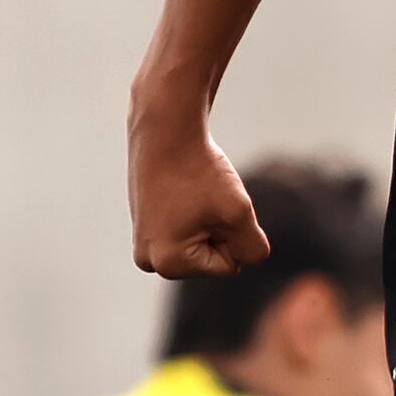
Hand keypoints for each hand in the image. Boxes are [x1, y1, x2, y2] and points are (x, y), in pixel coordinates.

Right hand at [128, 113, 269, 279]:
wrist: (165, 130)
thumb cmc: (199, 171)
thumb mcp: (238, 212)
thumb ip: (252, 248)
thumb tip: (249, 259)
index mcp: (169, 264)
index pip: (229, 265)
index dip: (232, 232)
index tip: (212, 204)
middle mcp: (149, 260)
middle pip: (211, 257)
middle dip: (217, 229)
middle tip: (202, 197)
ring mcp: (143, 242)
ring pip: (199, 241)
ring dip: (206, 219)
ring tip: (191, 193)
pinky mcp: (144, 224)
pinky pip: (185, 226)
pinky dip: (192, 210)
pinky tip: (180, 189)